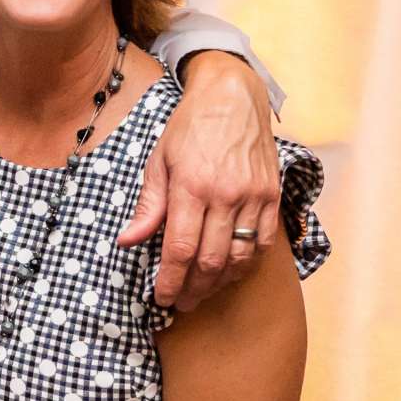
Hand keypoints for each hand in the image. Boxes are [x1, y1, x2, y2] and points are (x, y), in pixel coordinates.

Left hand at [118, 52, 278, 311]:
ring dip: (219, 281)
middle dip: (193, 288)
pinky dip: (246, 262)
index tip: (161, 298)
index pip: (181, 248)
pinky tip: (229, 270)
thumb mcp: (158, 161)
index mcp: (191, 186)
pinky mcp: (272, 196)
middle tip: (180, 302)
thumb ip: (148, 206)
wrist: (233, 98)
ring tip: (201, 292)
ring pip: (240, 256)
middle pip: (211, 260)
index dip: (170, 280)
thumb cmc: (189, 128)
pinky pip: (263, 242)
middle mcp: (226, 195)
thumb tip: (128, 241)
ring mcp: (254, 196)